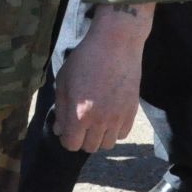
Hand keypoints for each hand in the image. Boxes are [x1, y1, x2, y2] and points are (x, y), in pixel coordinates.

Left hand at [55, 4, 150, 151]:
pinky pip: (122, 134)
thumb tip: (59, 130)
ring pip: (107, 144)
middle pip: (89, 147)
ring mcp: (118, 117)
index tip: (67, 128)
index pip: (71, 145)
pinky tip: (109, 116)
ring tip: (96, 121)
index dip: (67, 138)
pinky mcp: (132, 112)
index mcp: (79, 114)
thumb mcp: (64, 81)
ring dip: (99, 136)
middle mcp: (99, 121)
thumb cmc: (85, 58)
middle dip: (82, 138)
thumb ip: (61, 109)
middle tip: (81, 123)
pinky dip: (114, 130)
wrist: (116, 43)